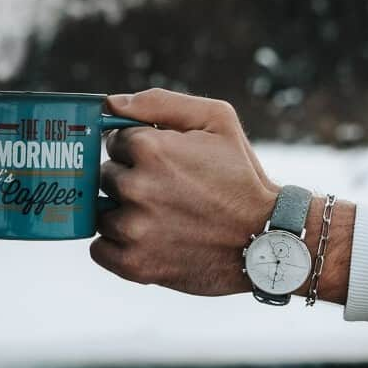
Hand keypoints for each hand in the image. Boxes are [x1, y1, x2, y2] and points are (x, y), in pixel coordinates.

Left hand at [91, 88, 279, 295]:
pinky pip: (100, 250)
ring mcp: (133, 229)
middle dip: (131, 181)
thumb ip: (160, 103)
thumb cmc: (241, 176)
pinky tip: (149, 241)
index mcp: (150, 148)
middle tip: (168, 193)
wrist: (267, 238)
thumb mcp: (217, 121)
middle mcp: (137, 187)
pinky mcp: (134, 265)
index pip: (115, 142)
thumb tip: (111, 104)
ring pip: (101, 213)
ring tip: (162, 219)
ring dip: (123, 214)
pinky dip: (118, 247)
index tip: (166, 165)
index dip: (140, 151)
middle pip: (105, 177)